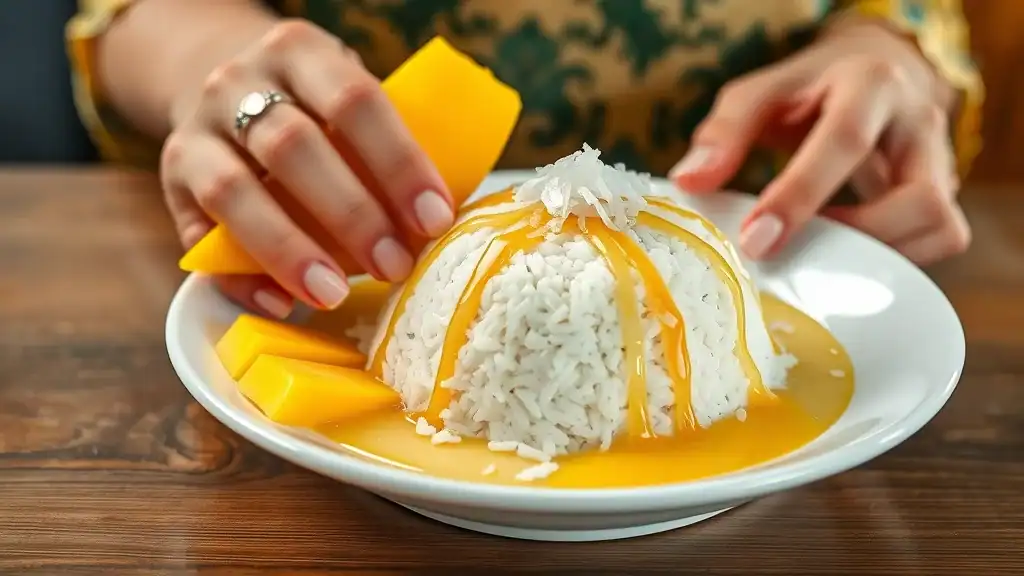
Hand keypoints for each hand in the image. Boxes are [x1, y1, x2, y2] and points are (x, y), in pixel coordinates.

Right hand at [160, 20, 454, 317]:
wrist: (223, 81)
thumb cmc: (312, 104)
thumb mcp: (345, 94)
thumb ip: (383, 140)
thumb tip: (445, 220)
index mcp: (300, 51)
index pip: (355, 101)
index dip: (398, 163)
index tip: (434, 219)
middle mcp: (238, 82)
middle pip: (293, 147)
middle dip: (351, 214)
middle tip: (395, 266)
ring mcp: (197, 130)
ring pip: (234, 191)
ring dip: (289, 249)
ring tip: (333, 294)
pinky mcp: (171, 178)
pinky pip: (198, 236)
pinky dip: (240, 276)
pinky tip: (281, 304)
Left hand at [670, 18, 969, 266]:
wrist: (871, 72)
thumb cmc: (809, 91)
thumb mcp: (759, 95)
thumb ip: (723, 133)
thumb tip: (689, 182)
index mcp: (869, 85)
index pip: (844, 141)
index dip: (799, 196)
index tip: (756, 240)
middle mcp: (919, 123)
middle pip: (917, 197)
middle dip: (855, 237)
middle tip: (795, 254)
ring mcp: (941, 162)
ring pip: (940, 226)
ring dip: (879, 254)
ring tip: (822, 254)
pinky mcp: (945, 195)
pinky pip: (942, 240)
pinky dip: (898, 259)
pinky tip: (850, 255)